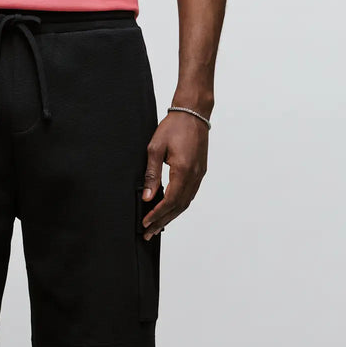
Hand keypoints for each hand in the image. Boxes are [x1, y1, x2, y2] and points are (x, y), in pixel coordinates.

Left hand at [141, 112, 208, 239]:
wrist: (194, 112)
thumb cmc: (173, 127)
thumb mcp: (155, 148)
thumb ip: (151, 175)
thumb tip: (146, 197)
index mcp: (183, 170)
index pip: (170, 200)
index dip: (157, 214)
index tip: (145, 223)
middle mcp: (194, 176)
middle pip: (178, 207)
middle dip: (162, 222)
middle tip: (148, 234)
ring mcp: (199, 175)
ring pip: (185, 203)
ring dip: (171, 217)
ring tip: (157, 228)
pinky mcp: (200, 172)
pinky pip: (189, 195)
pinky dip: (179, 207)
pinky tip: (169, 212)